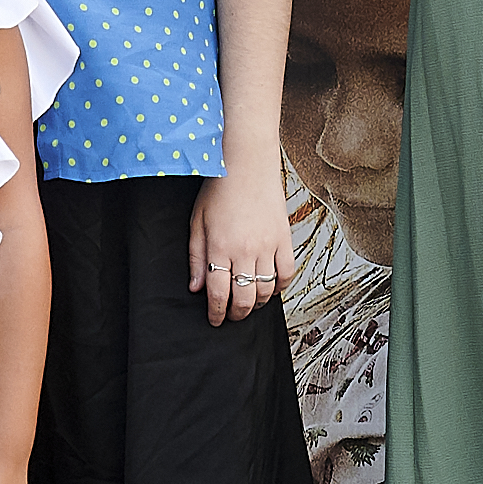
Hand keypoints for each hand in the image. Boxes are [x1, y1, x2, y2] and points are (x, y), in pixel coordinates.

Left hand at [189, 165, 290, 325]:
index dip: (216, 312)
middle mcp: (245, 250)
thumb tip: (196, 287)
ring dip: (257, 303)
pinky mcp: (284, 239)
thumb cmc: (219, 189)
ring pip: (266, 290)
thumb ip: (195, 257)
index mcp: (220, 247)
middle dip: (236, 314)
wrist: (247, 164)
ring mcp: (268, 246)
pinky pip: (287, 273)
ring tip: (249, 303)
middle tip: (231, 315)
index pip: (218, 293)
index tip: (215, 320)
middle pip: (244, 298)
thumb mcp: (197, 222)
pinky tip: (270, 288)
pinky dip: (280, 287)